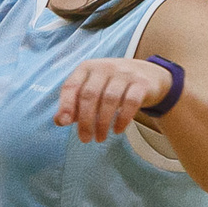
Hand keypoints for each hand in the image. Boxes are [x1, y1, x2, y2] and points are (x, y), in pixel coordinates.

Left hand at [55, 57, 173, 142]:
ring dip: (103, 123)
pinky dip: (122, 119)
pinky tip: (117, 130)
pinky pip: (130, 102)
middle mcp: (105, 67)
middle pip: (90, 95)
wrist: (148, 75)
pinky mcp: (141, 83)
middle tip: (85, 139)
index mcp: (87, 68)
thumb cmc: (112, 85)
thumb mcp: (91, 90)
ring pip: (110, 100)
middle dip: (86, 121)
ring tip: (100, 138)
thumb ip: (74, 104)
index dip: (66, 104)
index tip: (64, 123)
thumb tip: (59, 121)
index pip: (71, 85)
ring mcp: (124, 73)